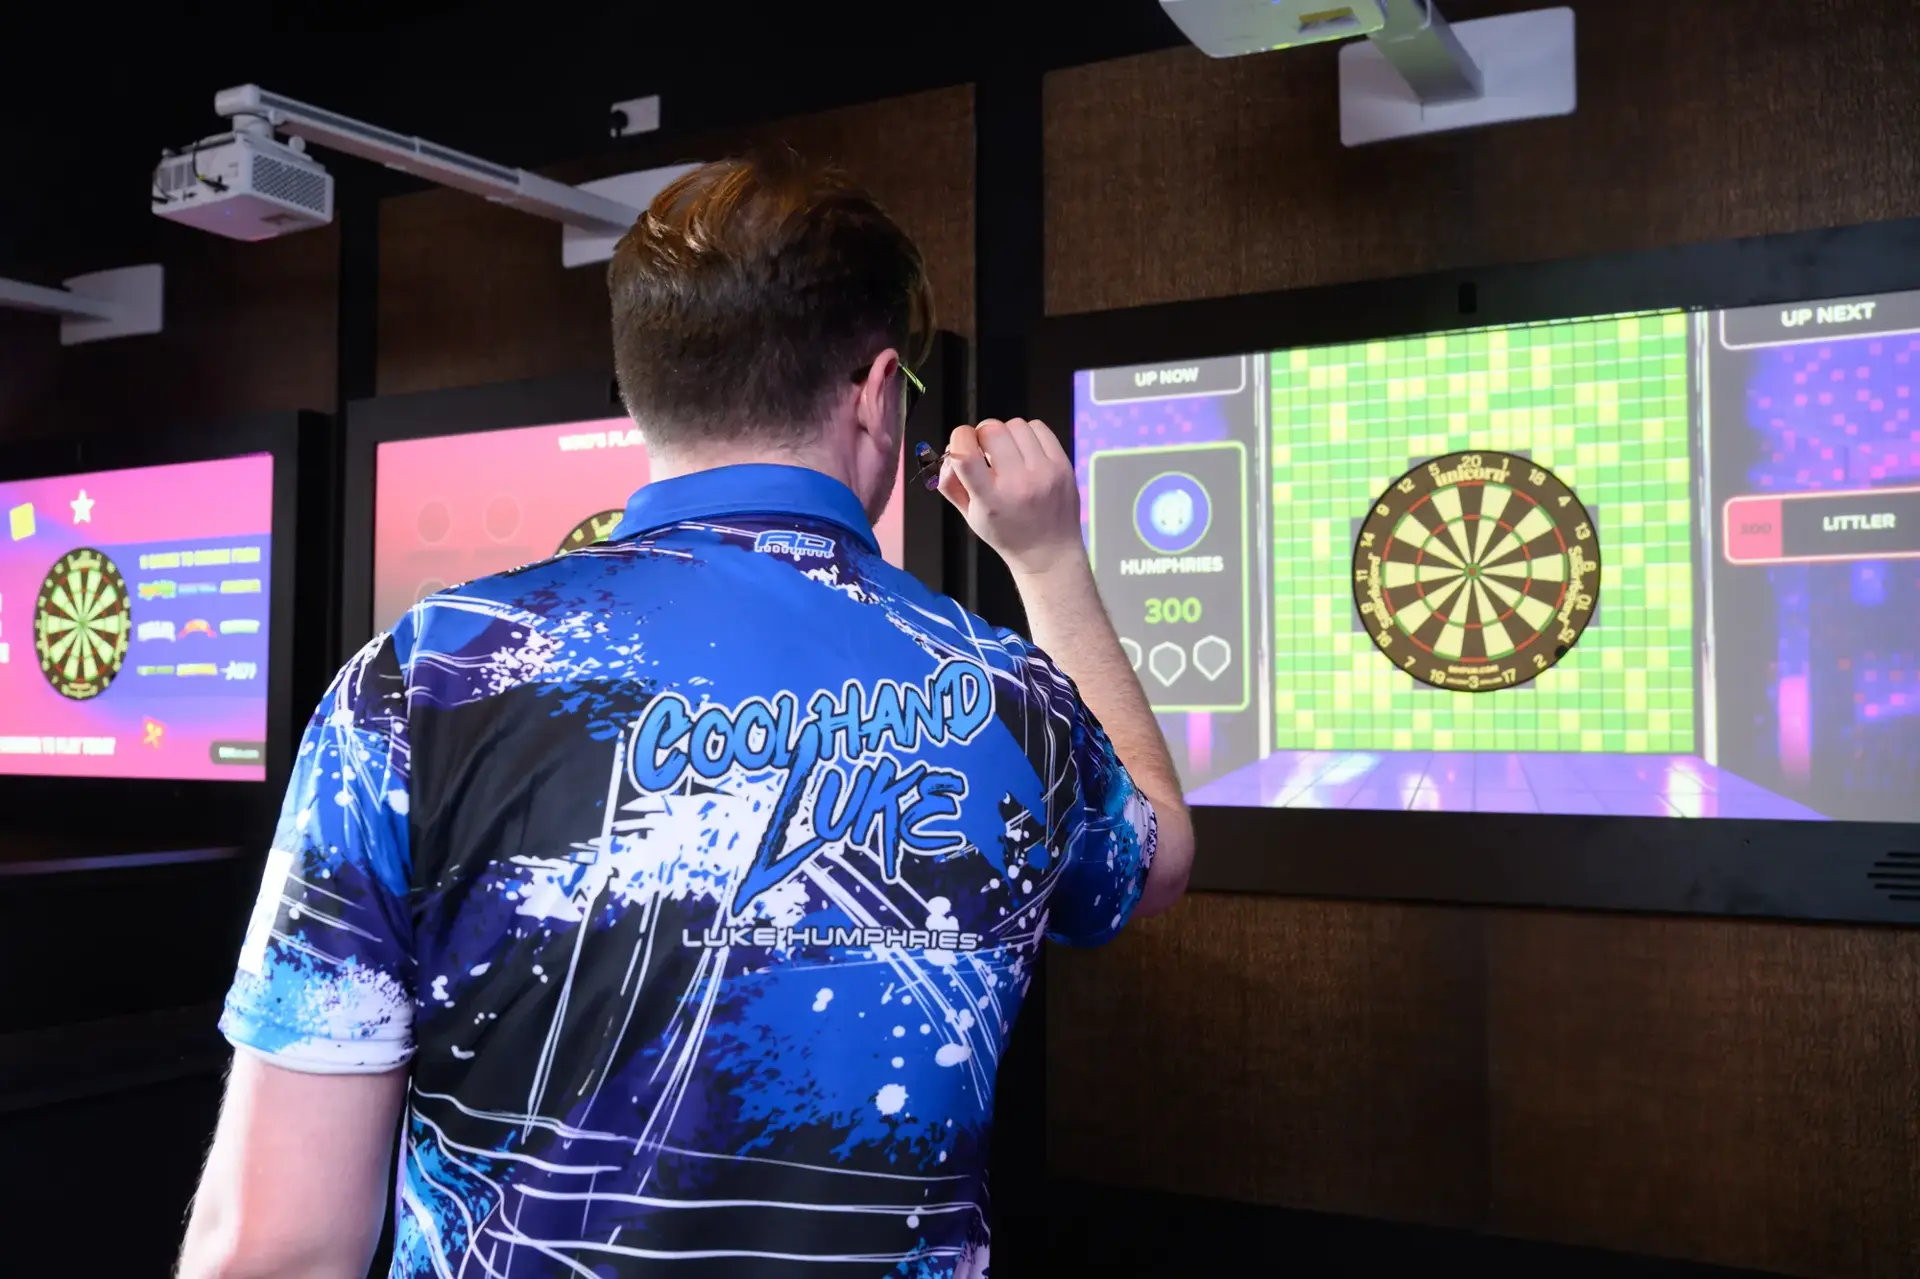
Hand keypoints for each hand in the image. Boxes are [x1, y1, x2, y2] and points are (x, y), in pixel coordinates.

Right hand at [937, 419, 1085, 577]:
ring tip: (1008, 454)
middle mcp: (1018, 485)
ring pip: (1015, 424)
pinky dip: (1028, 434)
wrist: (1050, 552)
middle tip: (985, 452)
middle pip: (991, 429)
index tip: (961, 445)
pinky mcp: (1062, 466)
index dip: (958, 438)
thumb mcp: (970, 517)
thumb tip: (949, 454)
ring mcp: (1044, 473)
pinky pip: (1039, 428)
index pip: (965, 454)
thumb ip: (951, 484)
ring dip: (1006, 434)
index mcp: (990, 500)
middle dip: (982, 435)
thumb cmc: (1008, 534)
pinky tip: (1026, 452)